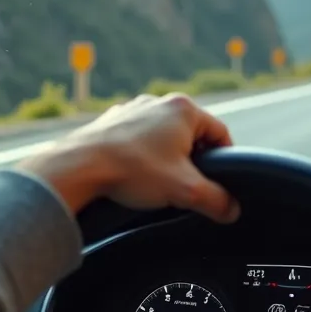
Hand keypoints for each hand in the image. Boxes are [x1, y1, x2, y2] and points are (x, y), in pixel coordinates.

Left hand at [15, 93, 239, 222]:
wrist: (79, 167)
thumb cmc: (133, 171)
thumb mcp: (184, 191)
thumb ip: (215, 200)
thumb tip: (231, 210)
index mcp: (184, 109)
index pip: (220, 134)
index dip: (224, 161)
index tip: (218, 182)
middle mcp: (159, 101)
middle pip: (191, 135)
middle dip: (192, 161)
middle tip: (185, 186)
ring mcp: (133, 108)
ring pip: (163, 135)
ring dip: (165, 157)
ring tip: (156, 182)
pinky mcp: (112, 120)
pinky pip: (137, 137)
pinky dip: (141, 154)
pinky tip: (133, 174)